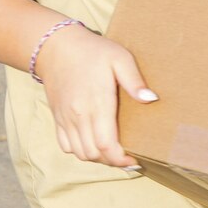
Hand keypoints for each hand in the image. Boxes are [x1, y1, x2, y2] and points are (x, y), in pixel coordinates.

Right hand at [34, 21, 157, 168]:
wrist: (55, 46)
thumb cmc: (92, 51)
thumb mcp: (118, 57)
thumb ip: (134, 80)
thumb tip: (151, 99)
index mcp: (96, 103)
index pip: (106, 145)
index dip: (121, 159)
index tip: (135, 159)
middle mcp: (78, 115)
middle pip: (95, 154)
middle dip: (113, 161)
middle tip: (127, 155)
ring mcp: (65, 118)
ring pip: (80, 153)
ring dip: (97, 158)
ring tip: (112, 151)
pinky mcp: (57, 117)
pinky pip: (66, 146)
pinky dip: (79, 151)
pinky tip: (92, 143)